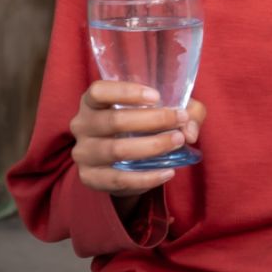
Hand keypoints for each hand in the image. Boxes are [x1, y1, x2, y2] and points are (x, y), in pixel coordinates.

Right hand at [70, 79, 204, 193]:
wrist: (125, 165)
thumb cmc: (143, 128)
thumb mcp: (164, 111)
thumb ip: (186, 112)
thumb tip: (190, 130)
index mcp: (92, 102)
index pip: (99, 91)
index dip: (126, 92)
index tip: (157, 97)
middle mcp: (82, 125)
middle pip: (113, 121)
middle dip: (152, 120)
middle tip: (179, 119)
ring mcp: (83, 153)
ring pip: (116, 150)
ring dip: (152, 146)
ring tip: (178, 142)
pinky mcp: (90, 178)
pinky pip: (119, 179)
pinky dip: (147, 177)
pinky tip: (168, 172)